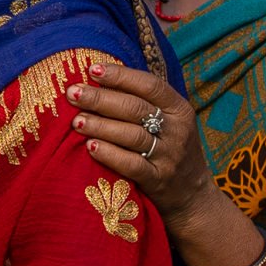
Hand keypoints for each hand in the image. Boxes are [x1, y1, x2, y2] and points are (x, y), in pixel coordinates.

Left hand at [65, 58, 216, 235]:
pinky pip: (132, 165)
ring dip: (100, 125)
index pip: (149, 85)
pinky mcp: (158, 179)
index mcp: (179, 108)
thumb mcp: (168, 122)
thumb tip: (99, 79)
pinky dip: (109, 154)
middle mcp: (177, 130)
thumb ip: (142, 103)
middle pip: (135, 108)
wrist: (192, 196)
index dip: (120, 76)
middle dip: (100, 99)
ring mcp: (169, 156)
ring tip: (75, 120)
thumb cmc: (169, 150)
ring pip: (131, 135)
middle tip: (73, 93)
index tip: (92, 69)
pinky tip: (90, 147)